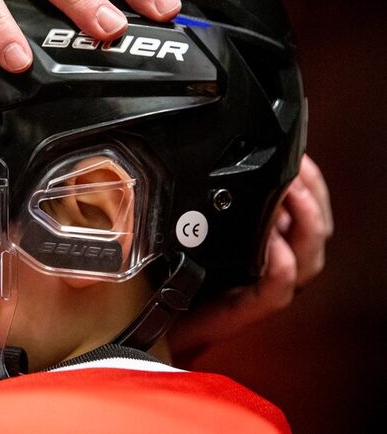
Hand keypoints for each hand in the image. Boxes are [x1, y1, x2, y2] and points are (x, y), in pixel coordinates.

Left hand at [170, 154, 332, 362]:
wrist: (156, 316)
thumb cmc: (178, 270)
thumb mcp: (194, 228)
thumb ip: (213, 203)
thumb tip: (214, 164)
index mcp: (270, 241)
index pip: (309, 210)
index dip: (311, 183)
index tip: (300, 157)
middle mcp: (276, 263)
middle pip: (316, 231)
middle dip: (312, 195)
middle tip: (296, 170)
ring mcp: (265, 287)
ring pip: (308, 259)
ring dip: (304, 224)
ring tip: (290, 195)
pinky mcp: (248, 309)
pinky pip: (277, 290)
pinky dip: (281, 267)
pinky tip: (276, 247)